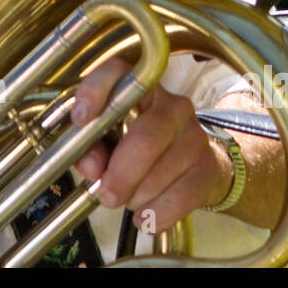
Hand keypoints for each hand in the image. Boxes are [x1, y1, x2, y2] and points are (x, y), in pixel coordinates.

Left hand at [71, 58, 227, 232]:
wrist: (192, 166)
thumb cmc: (138, 150)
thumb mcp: (108, 143)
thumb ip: (91, 149)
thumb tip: (91, 166)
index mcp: (140, 91)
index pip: (118, 73)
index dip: (96, 91)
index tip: (80, 118)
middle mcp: (172, 105)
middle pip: (144, 139)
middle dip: (120, 175)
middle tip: (106, 194)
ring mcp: (194, 135)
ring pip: (158, 175)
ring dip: (135, 197)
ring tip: (130, 198)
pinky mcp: (207, 166)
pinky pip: (178, 199)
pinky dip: (155, 214)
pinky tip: (146, 215)